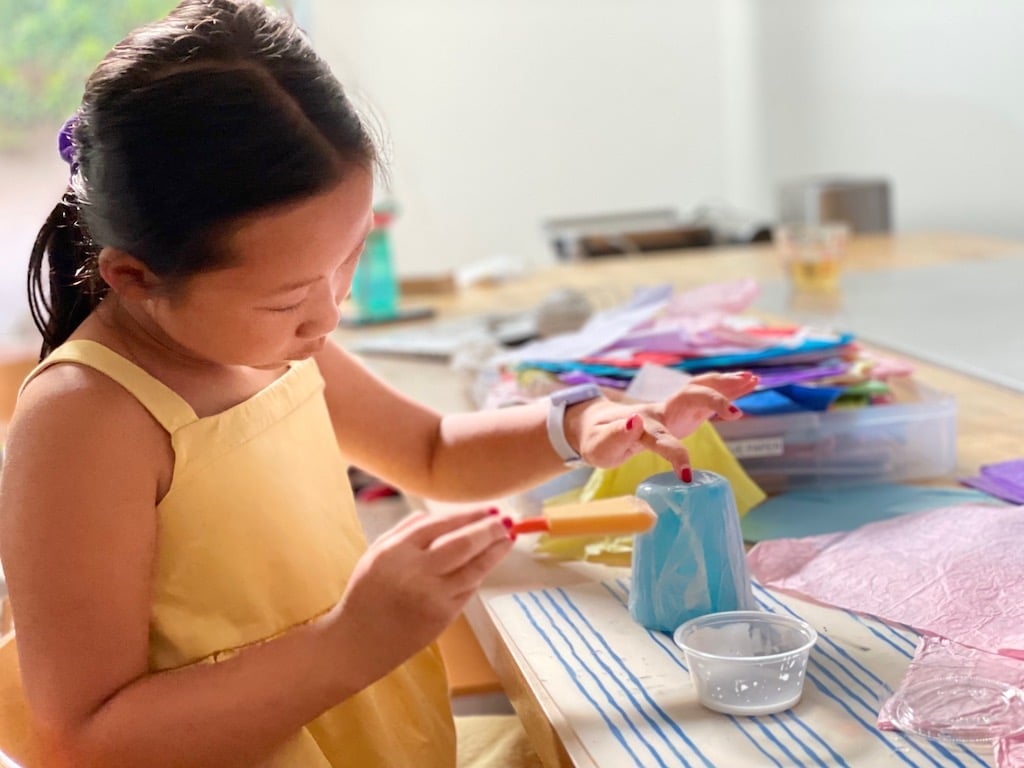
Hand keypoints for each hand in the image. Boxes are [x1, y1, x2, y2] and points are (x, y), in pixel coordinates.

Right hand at [327, 507, 513, 683]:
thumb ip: (408, 530)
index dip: (469, 514)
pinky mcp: (443, 616)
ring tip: (507, 539)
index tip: (489, 508)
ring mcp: (432, 596)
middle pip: (463, 543)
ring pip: (474, 568)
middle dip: (489, 529)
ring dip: (495, 552)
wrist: (358, 642)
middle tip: (506, 520)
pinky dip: (479, 574)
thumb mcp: (377, 552)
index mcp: (395, 550)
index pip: (440, 524)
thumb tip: (447, 515)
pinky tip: (487, 563)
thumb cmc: (367, 593)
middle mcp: (415, 571)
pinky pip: (468, 589)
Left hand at [568, 371, 757, 478]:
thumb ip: (615, 435)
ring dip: (725, 386)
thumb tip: (635, 421)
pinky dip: (726, 390)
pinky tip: (746, 384)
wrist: (594, 424)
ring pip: (701, 391)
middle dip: (712, 401)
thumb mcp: (599, 444)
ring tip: (753, 380)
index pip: (662, 438)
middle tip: (736, 412)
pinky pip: (705, 398)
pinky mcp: (680, 413)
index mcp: (642, 425)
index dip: (674, 455)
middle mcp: (661, 412)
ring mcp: (672, 410)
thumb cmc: (596, 439)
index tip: (686, 475)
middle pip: (689, 397)